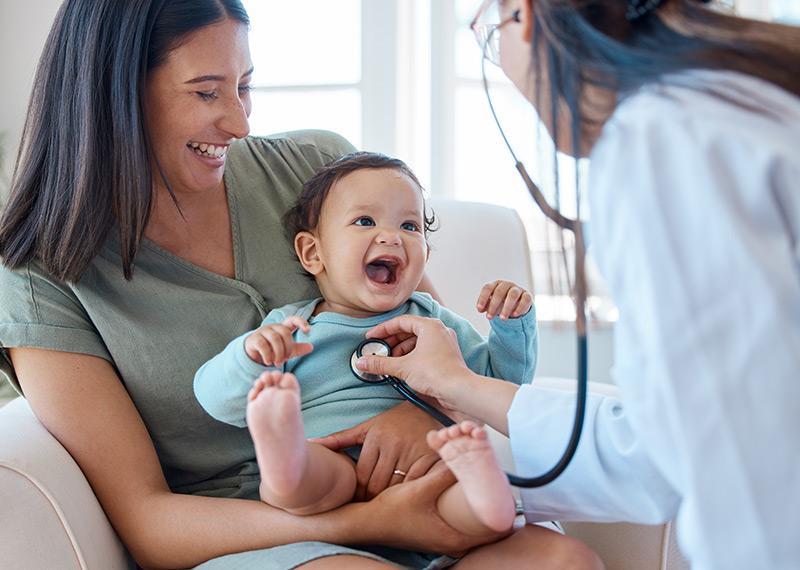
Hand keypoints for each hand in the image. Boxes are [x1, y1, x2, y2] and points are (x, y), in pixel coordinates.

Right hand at [244, 316, 312, 365]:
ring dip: (278, 353)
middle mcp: (273, 327)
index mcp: (283, 327)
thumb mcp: (287, 350)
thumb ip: (298, 349)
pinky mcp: (254, 338)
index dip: (301, 322)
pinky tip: (269, 362)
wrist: (254, 355)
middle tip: (285, 359)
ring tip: (278, 363)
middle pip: (285, 333)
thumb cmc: (273, 350)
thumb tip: (311, 347)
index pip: (293, 319)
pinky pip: (263, 345)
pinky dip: (268, 355)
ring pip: (275, 338)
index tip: (308, 331)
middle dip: (287, 348)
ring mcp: (263, 331)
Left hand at [311, 402, 441, 499]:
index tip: (357, 500)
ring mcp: (413, 451)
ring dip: (389, 499)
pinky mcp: (430, 458)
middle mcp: (394, 443)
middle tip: (370, 507)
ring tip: (386, 504)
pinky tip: (406, 496)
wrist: (431, 407)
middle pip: (377, 485)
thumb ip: (340, 438)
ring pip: (395, 488)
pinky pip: (415, 485)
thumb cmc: (395, 421)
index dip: (357, 492)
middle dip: (371, 499)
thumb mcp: (368, 427)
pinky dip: (409, 494)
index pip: (361, 476)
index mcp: (376, 436)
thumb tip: (311, 444)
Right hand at [354, 462, 507, 553]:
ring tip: (488, 488)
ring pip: (474, 526)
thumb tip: (462, 457)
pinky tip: (466, 494)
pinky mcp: (438, 532)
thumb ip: (442, 474)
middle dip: (494, 508)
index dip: (505, 516)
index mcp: (454, 537)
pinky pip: (462, 523)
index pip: (494, 532)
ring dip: (481, 508)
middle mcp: (452, 543)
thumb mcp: (419, 490)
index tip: (511, 498)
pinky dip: (468, 511)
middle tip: (501, 488)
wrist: (367, 523)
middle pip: (486, 529)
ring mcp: (445, 539)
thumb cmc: (391, 512)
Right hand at [355, 315, 473, 407]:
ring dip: (401, 350)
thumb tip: (361, 362)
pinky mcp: (446, 356)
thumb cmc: (436, 373)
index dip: (383, 329)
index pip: (401, 321)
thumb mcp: (403, 367)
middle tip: (378, 350)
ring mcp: (444, 343)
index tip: (371, 337)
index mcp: (430, 326)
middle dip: (392, 341)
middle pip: (409, 330)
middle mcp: (439, 330)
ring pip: (417, 341)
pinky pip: (425, 350)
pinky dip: (412, 356)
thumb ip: (380, 363)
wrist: (460, 391)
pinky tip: (402, 367)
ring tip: (389, 362)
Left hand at [476, 280, 532, 319]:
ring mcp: (518, 289)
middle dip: (493, 305)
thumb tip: (480, 309)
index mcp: (496, 284)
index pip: (488, 288)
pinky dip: (520, 307)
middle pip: (499, 291)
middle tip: (489, 317)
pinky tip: (514, 315)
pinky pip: (525, 299)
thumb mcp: (493, 304)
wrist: (518, 304)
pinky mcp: (527, 295)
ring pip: (513, 294)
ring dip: (507, 307)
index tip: (479, 310)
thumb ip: (486, 306)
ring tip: (502, 319)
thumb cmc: (502, 303)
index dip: (483, 298)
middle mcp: (507, 284)